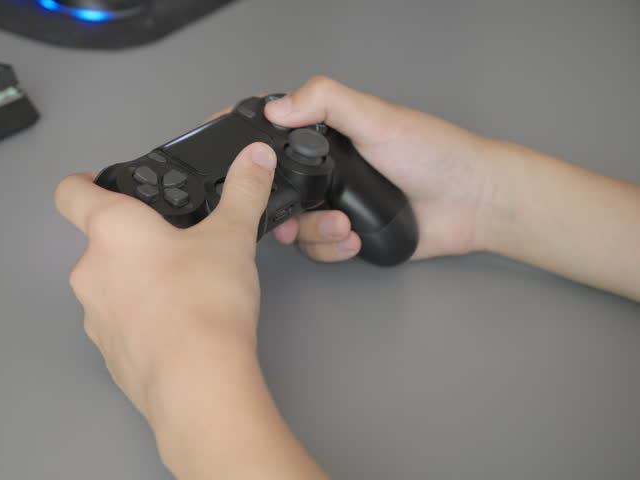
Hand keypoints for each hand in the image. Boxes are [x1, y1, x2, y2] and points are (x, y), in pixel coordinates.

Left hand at [54, 142, 274, 417]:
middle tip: (177, 245)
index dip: (83, 181)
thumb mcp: (232, 236)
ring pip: (109, 285)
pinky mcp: (106, 353)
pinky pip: (119, 325)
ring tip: (184, 289)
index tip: (101, 182)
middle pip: (100, 242)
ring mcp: (93, 316)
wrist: (198, 382)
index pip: (71, 192)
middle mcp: (90, 270)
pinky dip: (142, 320)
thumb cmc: (205, 303)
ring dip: (137, 281)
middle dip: (136, 241)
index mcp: (111, 229)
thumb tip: (256, 157)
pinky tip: (179, 327)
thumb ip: (244, 191)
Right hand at [250, 76, 501, 261]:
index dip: (254, 152)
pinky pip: (317, 249)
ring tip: (343, 226)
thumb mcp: (377, 118)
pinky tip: (355, 239)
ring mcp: (336, 204)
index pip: (275, 137)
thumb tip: (277, 105)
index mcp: (328, 135)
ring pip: (293, 225)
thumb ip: (326, 102)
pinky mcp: (347, 235)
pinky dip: (331, 248)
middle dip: (281, 206)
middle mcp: (327, 170)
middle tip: (294, 213)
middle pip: (276, 190)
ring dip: (314, 231)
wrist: (471, 204)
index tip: (238, 164)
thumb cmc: (435, 153)